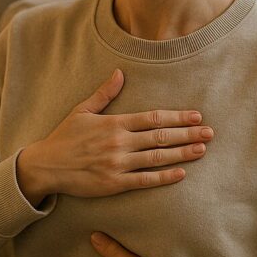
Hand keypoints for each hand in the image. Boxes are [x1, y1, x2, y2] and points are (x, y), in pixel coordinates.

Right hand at [26, 68, 213, 199]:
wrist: (45, 166)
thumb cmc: (64, 138)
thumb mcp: (82, 111)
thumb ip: (104, 93)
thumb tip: (120, 73)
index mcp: (114, 124)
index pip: (152, 118)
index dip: (177, 117)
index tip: (196, 116)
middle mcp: (119, 143)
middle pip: (160, 136)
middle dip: (188, 134)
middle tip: (210, 132)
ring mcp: (117, 164)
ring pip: (156, 157)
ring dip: (182, 153)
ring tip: (202, 150)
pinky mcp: (114, 183)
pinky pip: (144, 180)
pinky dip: (164, 177)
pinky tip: (181, 173)